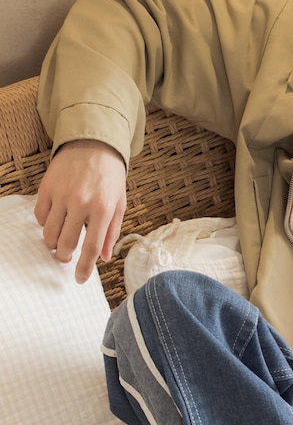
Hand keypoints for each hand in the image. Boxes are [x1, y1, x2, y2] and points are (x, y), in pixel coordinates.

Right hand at [35, 139, 126, 283]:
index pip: (91, 246)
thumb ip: (112, 231)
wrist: (94, 145)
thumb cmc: (110, 176)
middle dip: (65, 256)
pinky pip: (40, 216)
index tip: (79, 279)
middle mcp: (81, 203)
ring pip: (49, 233)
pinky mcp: (47, 188)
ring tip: (60, 241)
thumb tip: (104, 257)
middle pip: (66, 243)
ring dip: (53, 243)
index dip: (84, 267)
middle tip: (66, 257)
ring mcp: (62, 195)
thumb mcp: (120, 203)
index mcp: (103, 208)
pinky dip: (45, 224)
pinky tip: (54, 221)